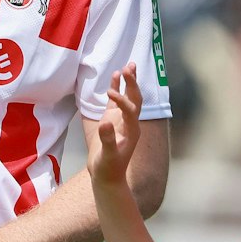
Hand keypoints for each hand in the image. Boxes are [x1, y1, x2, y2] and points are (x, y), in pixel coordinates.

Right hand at [88, 64, 143, 187]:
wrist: (107, 175)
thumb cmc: (108, 167)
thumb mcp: (107, 155)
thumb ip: (107, 139)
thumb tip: (105, 123)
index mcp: (131, 130)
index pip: (130, 110)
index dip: (121, 100)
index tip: (109, 94)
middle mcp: (130, 122)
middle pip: (135, 99)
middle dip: (133, 84)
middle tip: (130, 67)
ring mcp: (122, 120)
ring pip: (129, 98)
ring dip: (129, 82)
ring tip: (129, 65)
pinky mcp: (112, 120)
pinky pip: (116, 101)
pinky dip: (117, 89)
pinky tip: (115, 77)